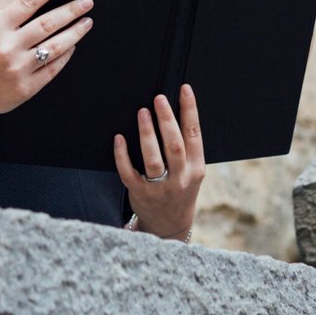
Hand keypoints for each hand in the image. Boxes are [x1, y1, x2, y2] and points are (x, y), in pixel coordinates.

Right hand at [0, 0, 93, 121]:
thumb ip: (7, 15)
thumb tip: (42, 2)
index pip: (28, 2)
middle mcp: (7, 47)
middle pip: (47, 23)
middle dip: (71, 10)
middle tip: (88, 2)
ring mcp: (17, 69)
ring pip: (55, 46)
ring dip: (75, 32)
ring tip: (87, 22)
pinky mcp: (26, 88)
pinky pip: (53, 68)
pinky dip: (65, 55)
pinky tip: (73, 45)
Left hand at [114, 84, 204, 240]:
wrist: (169, 224)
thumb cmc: (180, 189)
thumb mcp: (192, 171)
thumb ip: (186, 148)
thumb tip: (173, 112)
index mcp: (195, 168)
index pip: (194, 135)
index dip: (190, 110)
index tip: (184, 89)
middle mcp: (180, 178)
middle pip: (174, 145)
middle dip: (167, 120)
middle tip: (159, 99)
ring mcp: (159, 188)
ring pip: (153, 159)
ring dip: (147, 134)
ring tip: (142, 113)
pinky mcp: (140, 194)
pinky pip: (129, 172)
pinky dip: (123, 155)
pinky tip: (119, 139)